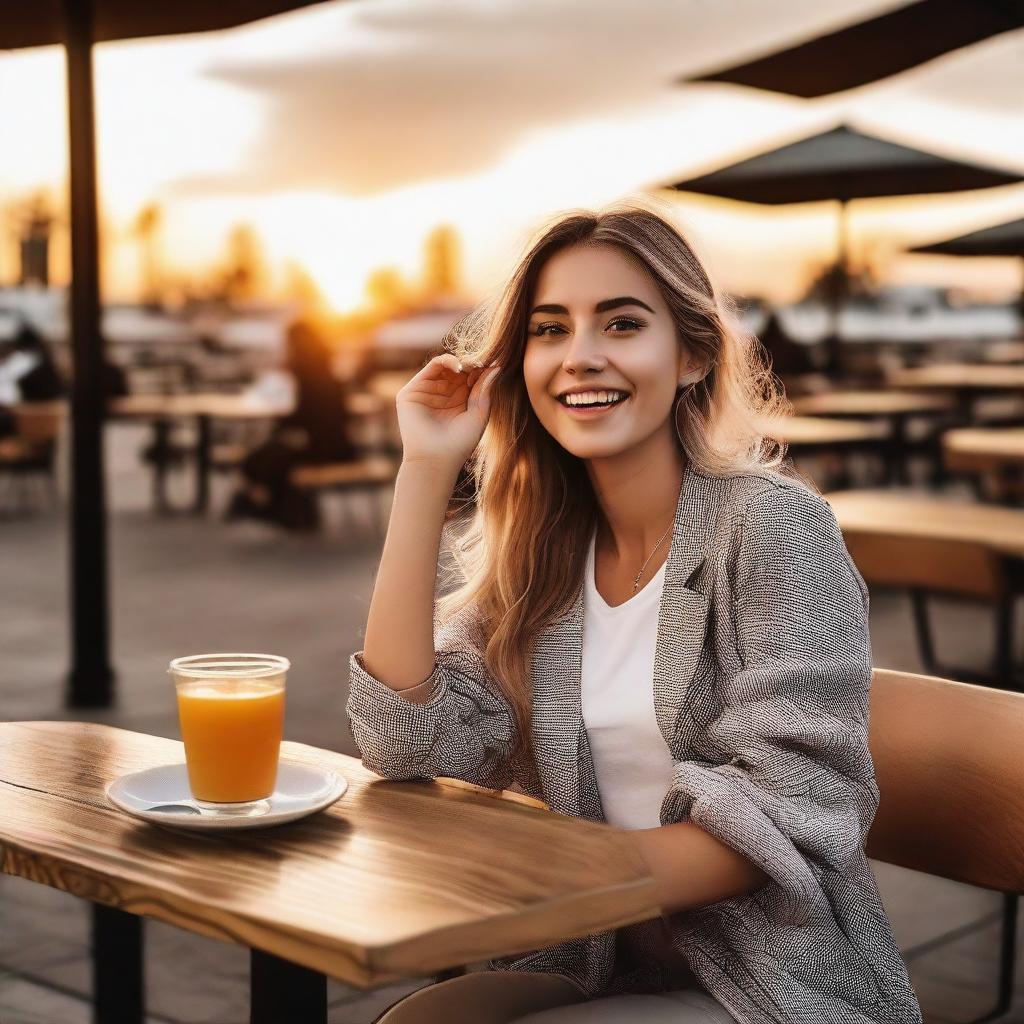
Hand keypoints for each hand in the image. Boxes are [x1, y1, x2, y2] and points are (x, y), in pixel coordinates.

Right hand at [396, 354, 500, 469]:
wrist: (436, 459)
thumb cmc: (459, 443)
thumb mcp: (478, 414)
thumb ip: (484, 390)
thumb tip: (497, 367)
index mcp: (457, 402)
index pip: (469, 378)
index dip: (481, 371)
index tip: (494, 367)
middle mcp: (441, 395)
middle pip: (457, 370)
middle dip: (471, 365)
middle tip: (484, 364)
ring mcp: (426, 392)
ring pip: (445, 366)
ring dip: (461, 363)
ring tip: (472, 368)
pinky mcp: (412, 391)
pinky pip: (431, 367)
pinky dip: (446, 362)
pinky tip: (460, 368)